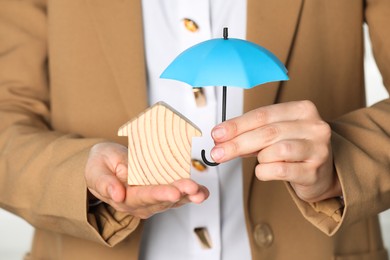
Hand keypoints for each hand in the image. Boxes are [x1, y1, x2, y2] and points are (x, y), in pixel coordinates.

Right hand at [85, 142, 208, 218]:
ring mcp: (151, 200)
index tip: (173, 192)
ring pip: (172, 201)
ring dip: (188, 196)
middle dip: (179, 194)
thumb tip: (116, 195)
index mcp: (123, 197)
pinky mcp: (160, 194)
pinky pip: (177, 196)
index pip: (143, 197)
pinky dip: (190, 194)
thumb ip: (105, 183)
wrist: (104, 164)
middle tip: (192, 188)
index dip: (159, 194)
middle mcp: (139, 203)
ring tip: (200, 191)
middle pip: (161, 200)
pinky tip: (201, 192)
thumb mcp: (96, 169)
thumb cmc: (100, 164)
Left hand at [210, 100, 340, 202]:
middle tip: (218, 153)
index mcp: (302, 109)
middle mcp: (313, 126)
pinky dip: (265, 171)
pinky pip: (280, 170)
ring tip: (259, 160)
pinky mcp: (314, 171)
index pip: (262, 114)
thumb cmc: (295, 149)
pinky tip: (265, 170)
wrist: (324, 172)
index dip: (236, 125)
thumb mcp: (275, 134)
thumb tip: (221, 139)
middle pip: (267, 132)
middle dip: (237, 143)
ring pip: (275, 150)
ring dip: (258, 157)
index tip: (217, 134)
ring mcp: (317, 148)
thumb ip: (250, 133)